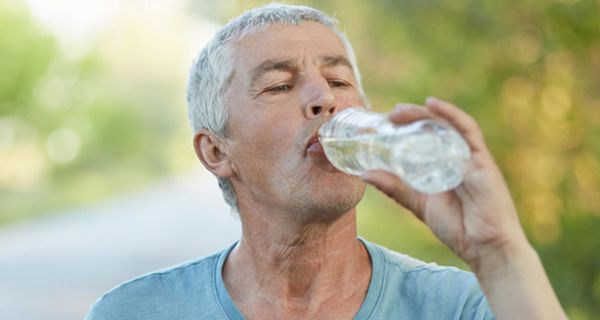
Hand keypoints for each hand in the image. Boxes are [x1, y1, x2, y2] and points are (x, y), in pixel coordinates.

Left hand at [361, 97, 528, 269]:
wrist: (486, 248)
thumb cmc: (458, 226)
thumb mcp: (419, 203)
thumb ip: (395, 188)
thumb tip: (365, 174)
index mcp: (446, 162)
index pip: (428, 135)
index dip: (407, 124)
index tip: (383, 122)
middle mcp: (460, 155)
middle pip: (437, 126)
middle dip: (413, 116)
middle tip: (390, 115)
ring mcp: (472, 157)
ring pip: (448, 125)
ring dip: (425, 114)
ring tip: (400, 111)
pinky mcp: (483, 162)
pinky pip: (468, 133)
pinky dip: (452, 116)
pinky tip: (434, 105)